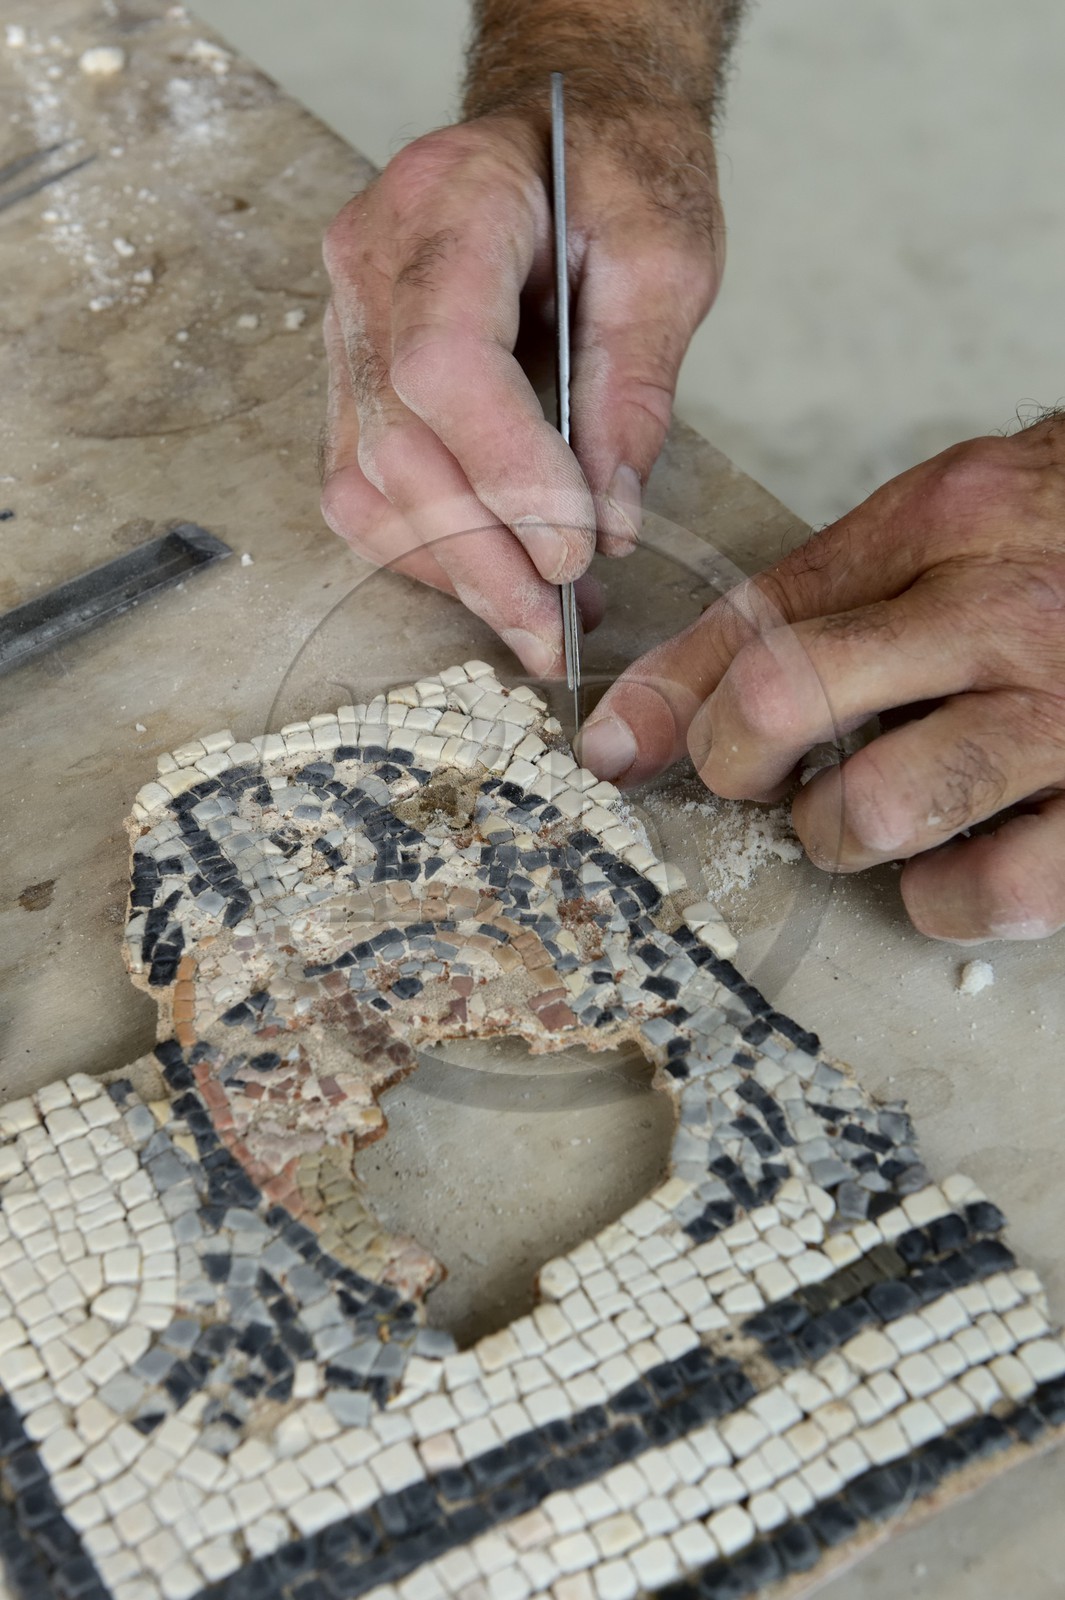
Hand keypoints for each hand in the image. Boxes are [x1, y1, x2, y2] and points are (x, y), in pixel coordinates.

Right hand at [320, 108, 722, 676]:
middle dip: (483, 558)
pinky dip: (427, 547)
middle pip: (398, 445)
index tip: (575, 551)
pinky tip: (495, 574)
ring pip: (365, 484)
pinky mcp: (352, 373)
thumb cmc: (614, 172)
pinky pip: (363, 485)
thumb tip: (608, 524)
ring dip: (452, 570)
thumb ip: (634, 392)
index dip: (504, 474)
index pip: (443, 364)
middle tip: (555, 633)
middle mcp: (371, 264)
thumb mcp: (665, 258)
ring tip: (539, 619)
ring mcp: (346, 321)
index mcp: (450, 204)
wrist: (560, 126)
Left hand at [579, 415, 1064, 941]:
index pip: (764, 613)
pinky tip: (950, 870)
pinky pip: (993, 892)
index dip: (669, 696)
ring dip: (837, 833)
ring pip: (879, 806)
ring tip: (860, 816)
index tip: (614, 750)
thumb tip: (658, 706)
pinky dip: (944, 902)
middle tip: (757, 777)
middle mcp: (1005, 608)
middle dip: (735, 763)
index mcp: (950, 519)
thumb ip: (816, 598)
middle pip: (789, 696)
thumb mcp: (948, 524)